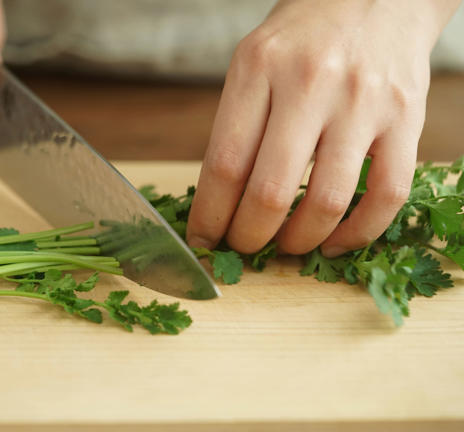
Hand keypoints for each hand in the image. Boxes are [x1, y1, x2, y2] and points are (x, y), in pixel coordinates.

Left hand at [186, 0, 459, 256]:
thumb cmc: (302, 38)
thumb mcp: (252, 62)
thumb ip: (237, 124)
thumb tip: (218, 203)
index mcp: (258, 68)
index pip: (224, 163)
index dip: (209, 215)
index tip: (202, 239)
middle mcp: (310, 84)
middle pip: (269, 191)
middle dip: (247, 237)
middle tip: (241, 248)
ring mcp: (363, 102)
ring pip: (327, 201)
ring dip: (298, 241)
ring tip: (284, 247)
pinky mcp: (406, 119)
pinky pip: (387, 195)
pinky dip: (358, 233)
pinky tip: (333, 242)